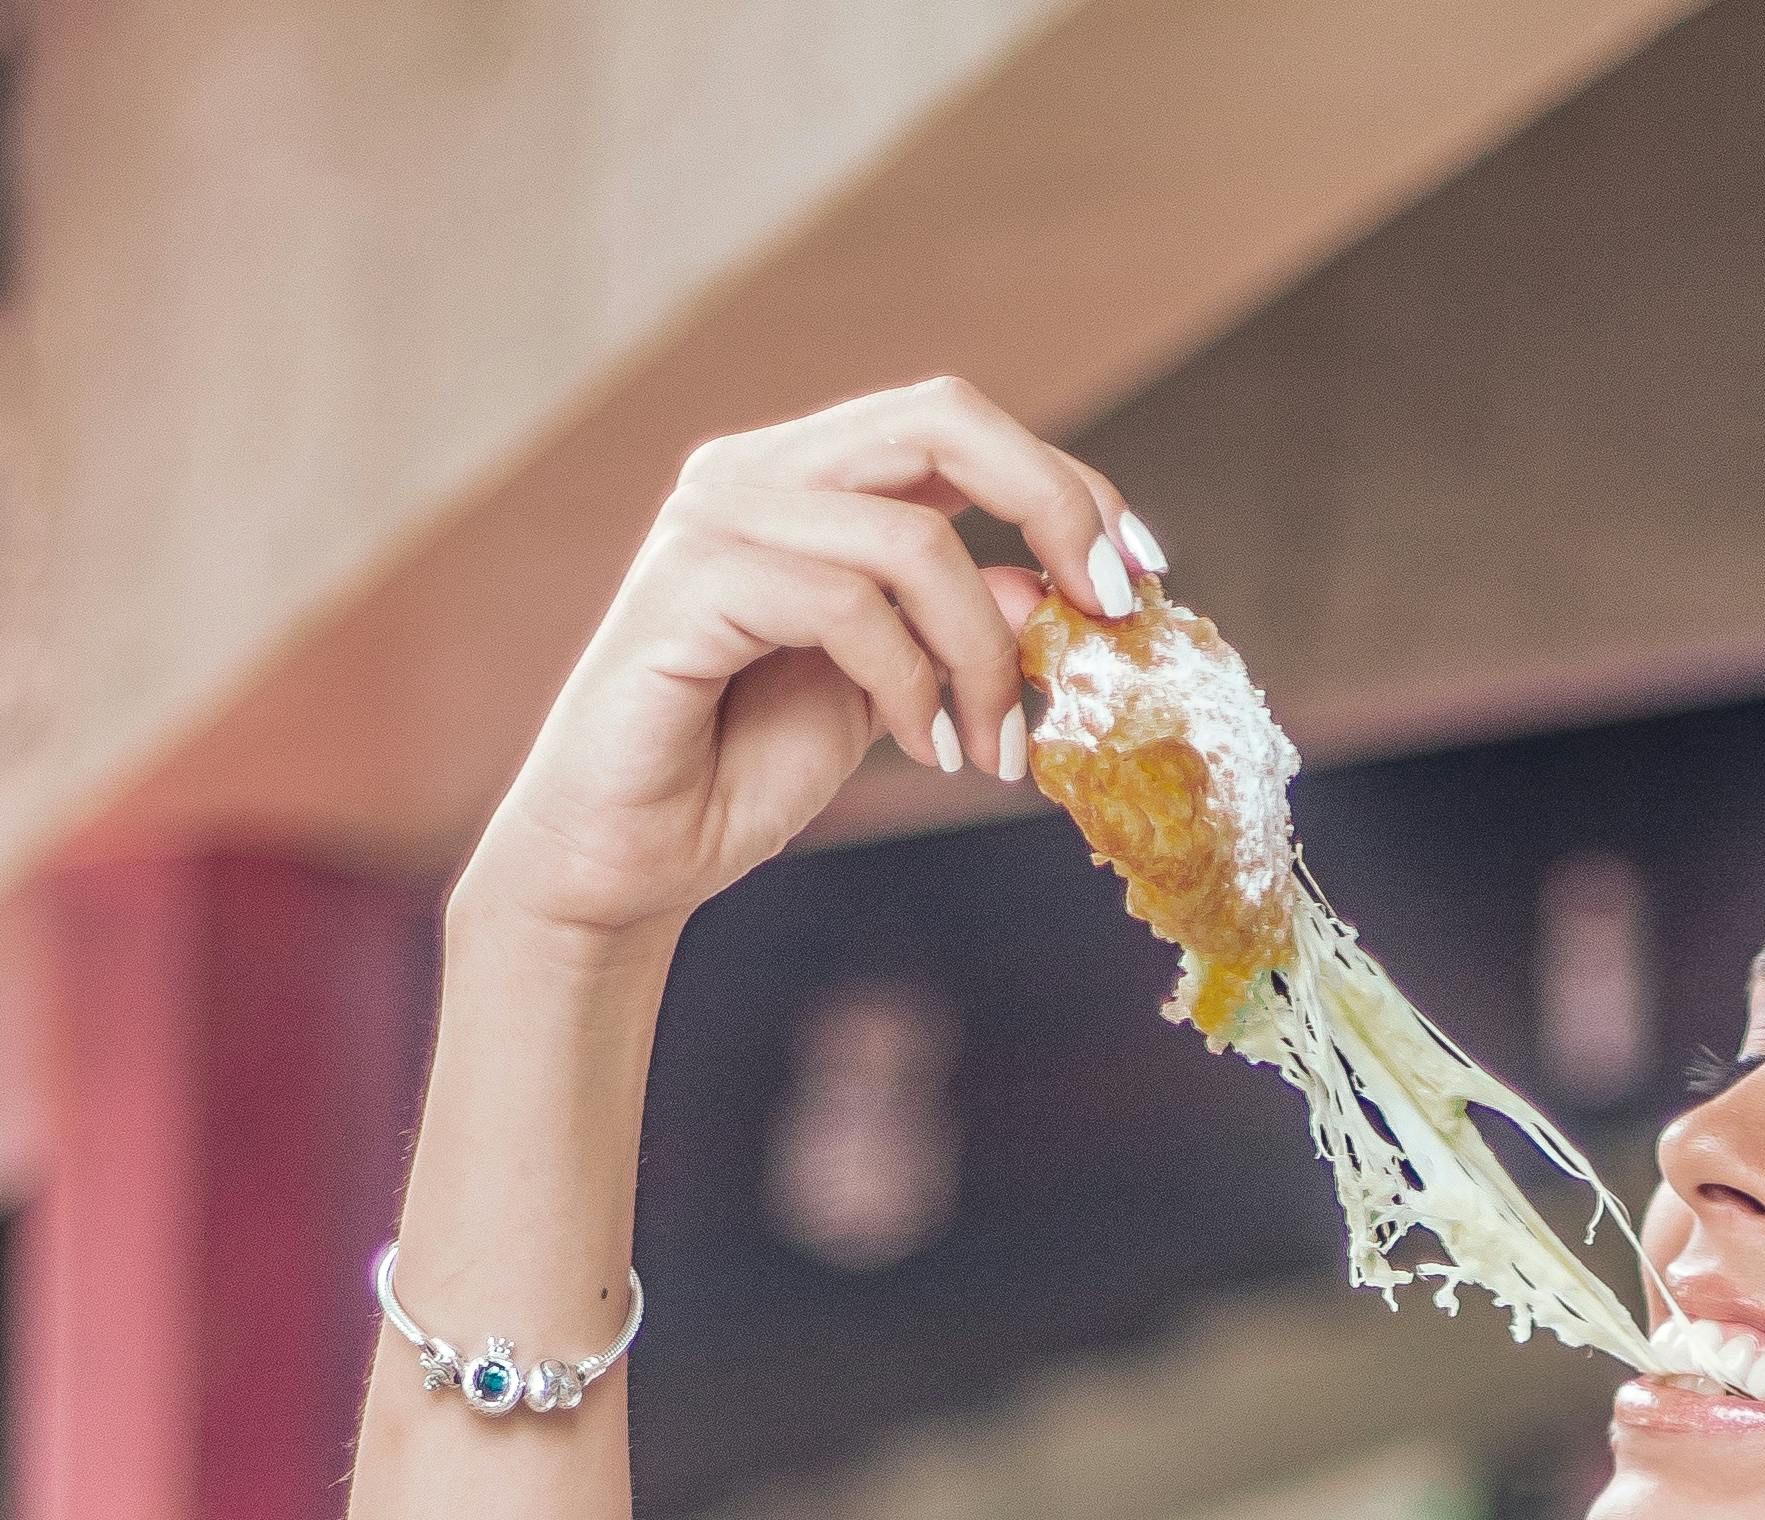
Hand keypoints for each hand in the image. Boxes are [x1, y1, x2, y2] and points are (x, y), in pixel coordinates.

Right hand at [461, 376, 1152, 950]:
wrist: (624, 856)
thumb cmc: (742, 770)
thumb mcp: (892, 690)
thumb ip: (959, 628)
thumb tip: (1053, 592)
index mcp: (804, 476)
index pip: (955, 426)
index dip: (1064, 482)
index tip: (1139, 574)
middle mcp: (754, 471)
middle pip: (940, 418)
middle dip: (1052, 505)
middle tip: (1110, 613)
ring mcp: (714, 519)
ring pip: (909, 537)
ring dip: (981, 656)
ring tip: (993, 751)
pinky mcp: (687, 588)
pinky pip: (845, 605)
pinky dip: (911, 682)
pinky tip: (926, 750)